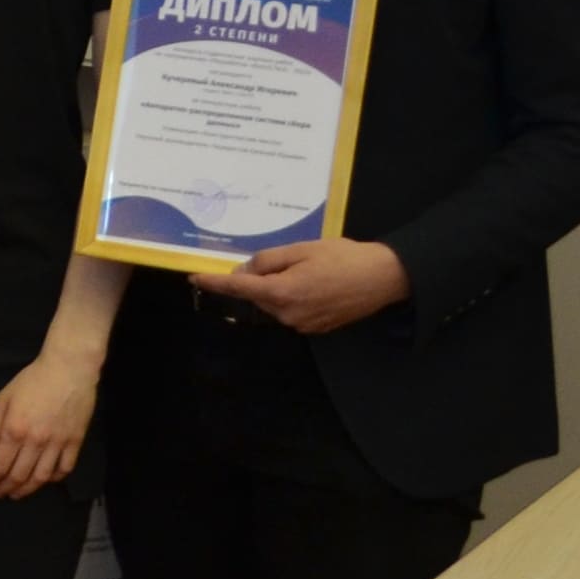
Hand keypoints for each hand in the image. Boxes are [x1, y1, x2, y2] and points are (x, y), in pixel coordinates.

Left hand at [0, 340, 98, 495]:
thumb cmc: (31, 381)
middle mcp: (35, 441)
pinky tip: (44, 480)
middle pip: (18, 475)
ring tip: (17, 494)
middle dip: (5, 488)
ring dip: (27, 490)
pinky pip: (65, 468)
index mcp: (14, 429)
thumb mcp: (3, 399)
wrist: (68, 369)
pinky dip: (53, 479)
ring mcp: (58, 443)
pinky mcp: (76, 442)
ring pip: (41, 477)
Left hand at [224, 235, 409, 336]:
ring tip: (308, 270)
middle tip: (287, 260)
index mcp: (282, 293)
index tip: (194, 278)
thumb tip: (243, 271)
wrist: (385, 277)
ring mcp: (302, 325)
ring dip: (278, 288)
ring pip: (274, 304)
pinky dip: (292, 298)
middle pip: (257, 296)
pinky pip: (291, 311)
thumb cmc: (344, 258)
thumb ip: (268, 260)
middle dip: (259, 279)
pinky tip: (315, 284)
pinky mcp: (316, 328)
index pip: (237, 288)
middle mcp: (288, 315)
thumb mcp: (302, 250)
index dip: (213, 283)